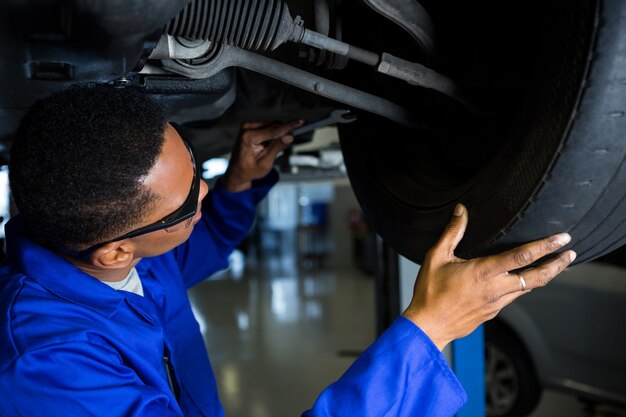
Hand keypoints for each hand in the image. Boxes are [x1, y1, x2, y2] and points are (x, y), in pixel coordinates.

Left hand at [223, 120, 303, 191]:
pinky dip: (272, 135)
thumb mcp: (265, 162)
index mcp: (248, 137)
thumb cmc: (249, 170)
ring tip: (269, 150)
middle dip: (283, 133)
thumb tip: (289, 136)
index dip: (289, 126)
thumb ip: (277, 147)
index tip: (300, 122)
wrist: (236, 172)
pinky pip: (268, 127)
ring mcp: (247, 126)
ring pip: (272, 126)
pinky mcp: (250, 127)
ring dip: (277, 135)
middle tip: (286, 143)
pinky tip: (267, 146)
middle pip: (273, 126)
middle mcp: (246, 128)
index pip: (273, 130)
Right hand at [402, 203, 575, 350]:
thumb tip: (461, 210)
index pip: (522, 256)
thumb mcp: (436, 256)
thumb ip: (452, 232)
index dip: (545, 246)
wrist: (427, 326)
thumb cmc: (429, 292)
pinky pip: (513, 296)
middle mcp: (495, 289)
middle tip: (570, 253)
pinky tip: (522, 280)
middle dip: (557, 264)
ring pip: (528, 287)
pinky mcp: (492, 312)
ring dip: (543, 275)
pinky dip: (524, 285)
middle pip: (537, 276)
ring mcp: (496, 303)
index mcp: (483, 272)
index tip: (562, 238)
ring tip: (554, 265)